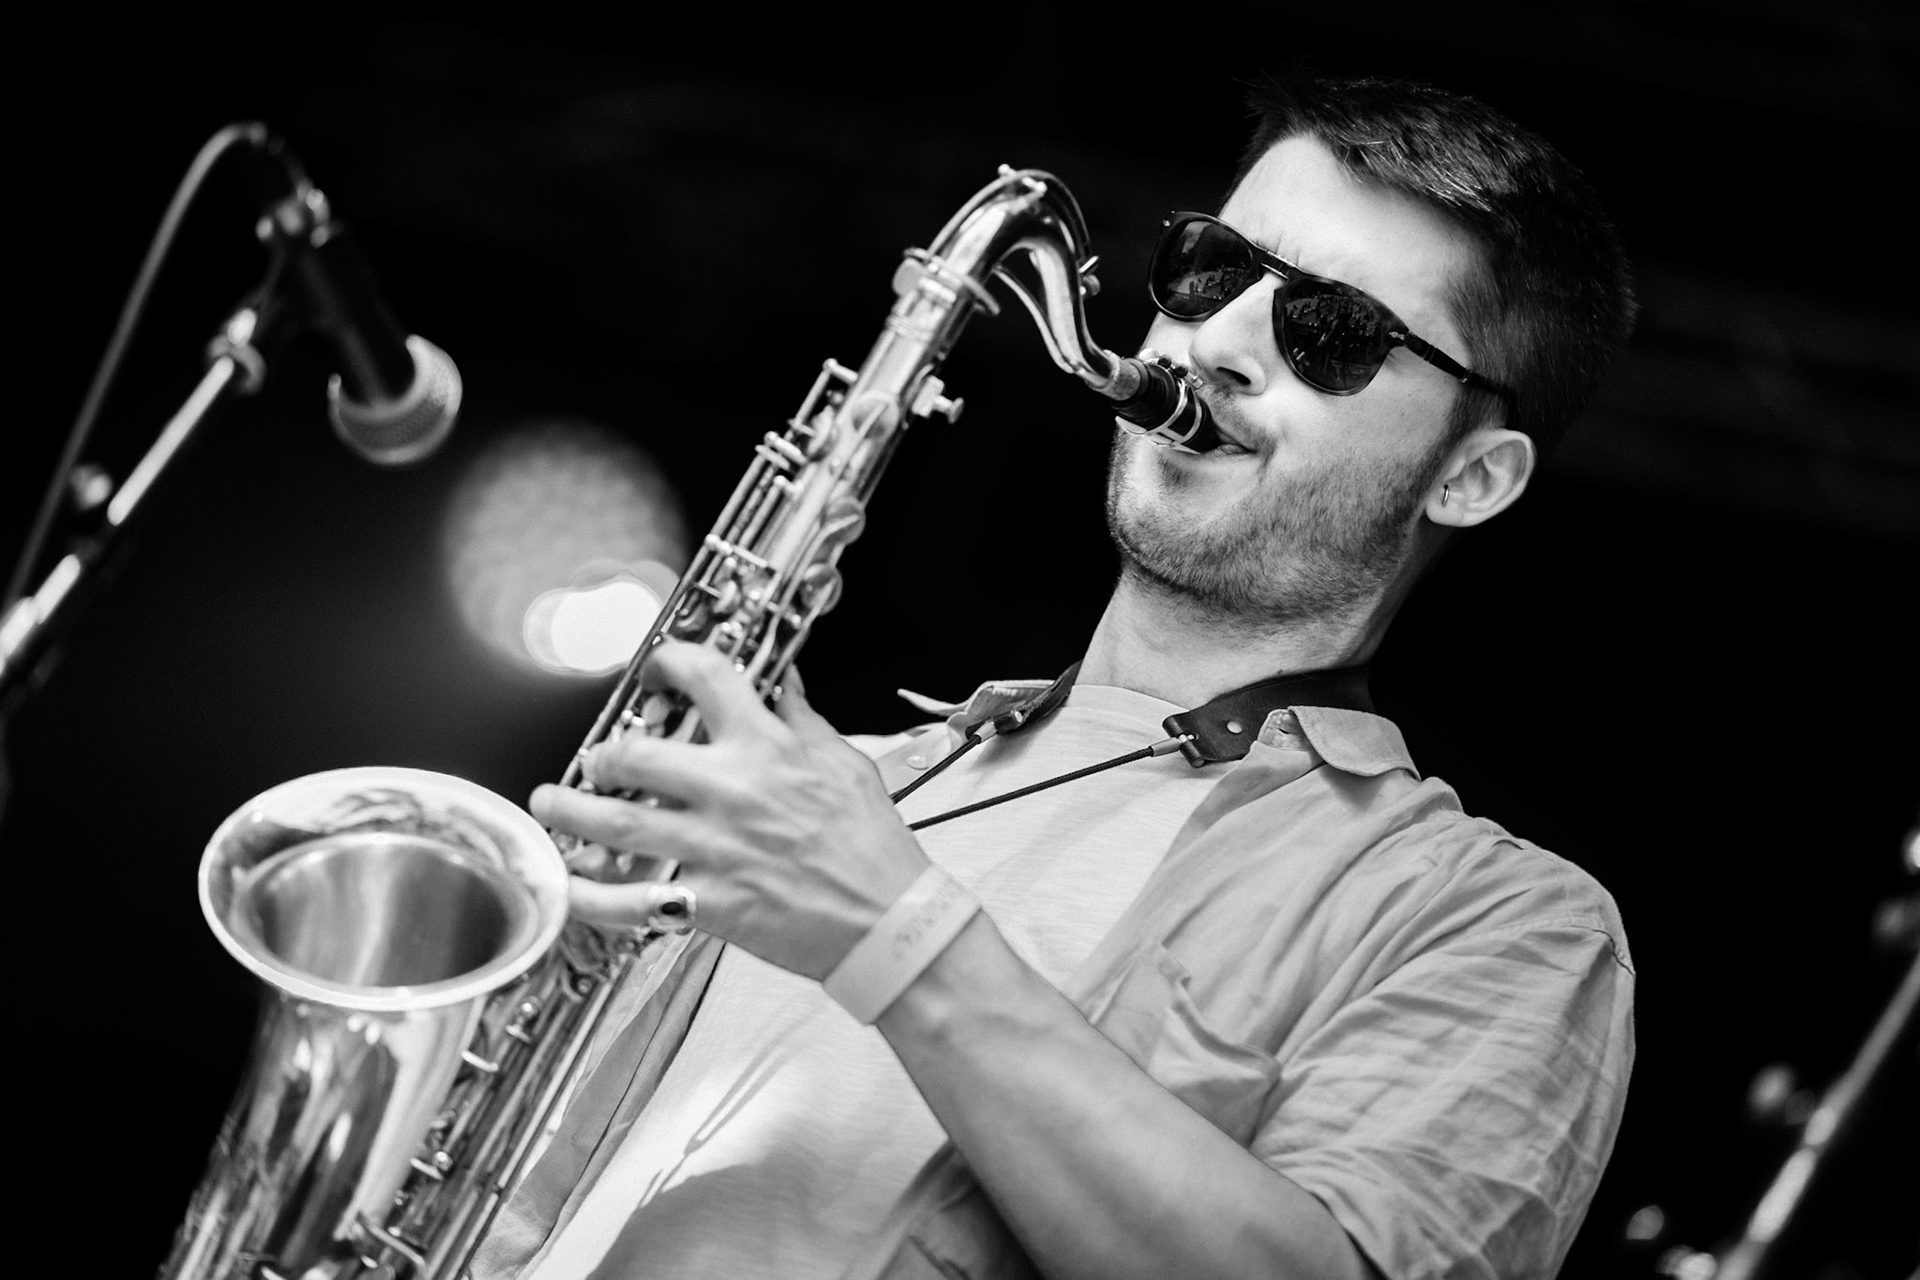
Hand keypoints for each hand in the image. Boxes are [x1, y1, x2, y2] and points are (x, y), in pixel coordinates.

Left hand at [530, 641, 928, 979]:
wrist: (890, 919)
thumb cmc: (873, 846)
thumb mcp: (846, 763)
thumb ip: (804, 719)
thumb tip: (785, 683)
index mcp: (768, 748)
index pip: (707, 678)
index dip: (669, 663)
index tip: (656, 670)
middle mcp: (732, 790)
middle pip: (636, 754)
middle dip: (602, 753)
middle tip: (594, 760)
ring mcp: (714, 847)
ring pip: (616, 821)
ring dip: (570, 811)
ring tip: (552, 805)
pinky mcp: (709, 903)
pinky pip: (632, 900)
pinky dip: (590, 895)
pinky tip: (569, 885)